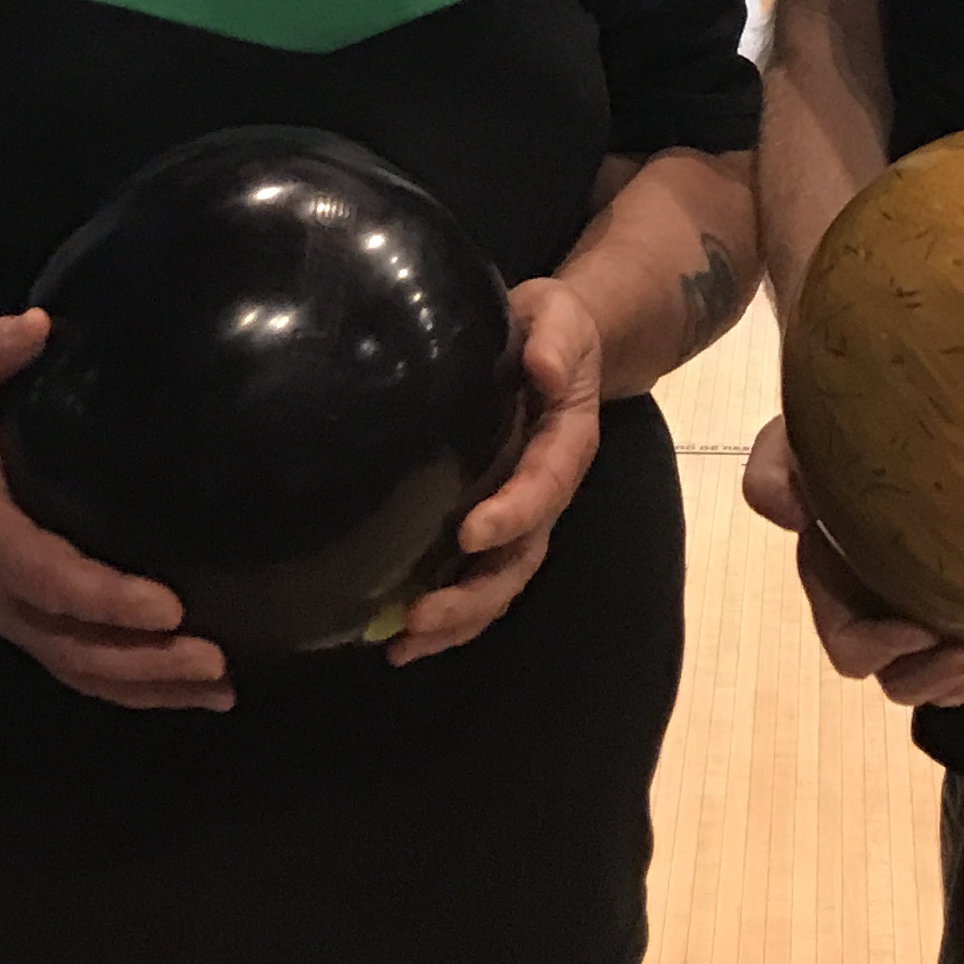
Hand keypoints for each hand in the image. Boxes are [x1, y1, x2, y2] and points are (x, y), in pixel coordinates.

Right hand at [0, 310, 233, 713]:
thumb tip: (37, 325)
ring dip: (148, 686)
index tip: (169, 606)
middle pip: (71, 647)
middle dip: (144, 661)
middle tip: (215, 662)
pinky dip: (131, 686)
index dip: (106, 600)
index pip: (48, 578)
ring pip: (78, 670)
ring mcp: (7, 615)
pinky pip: (76, 667)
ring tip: (221, 688)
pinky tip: (188, 689)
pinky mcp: (23, 621)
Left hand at [392, 278, 603, 663]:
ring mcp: (520, 516)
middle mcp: (545, 493)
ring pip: (498, 583)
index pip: (543, 486)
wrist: (559, 343)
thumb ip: (553, 339)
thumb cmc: (553, 328)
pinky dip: (446, 618)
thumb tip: (542, 364)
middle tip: (420, 615)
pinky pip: (475, 578)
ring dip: (456, 621)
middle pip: (520, 559)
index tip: (470, 533)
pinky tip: (398, 640)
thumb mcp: (558, 317)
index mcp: (565, 445)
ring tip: (403, 646)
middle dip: (473, 594)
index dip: (513, 514)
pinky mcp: (492, 523)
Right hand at [741, 415, 963, 710]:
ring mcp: (920, 610)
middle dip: (937, 676)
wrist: (897, 410)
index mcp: (835, 586)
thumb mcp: (795, 440)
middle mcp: (876, 609)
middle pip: (898, 678)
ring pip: (937, 681)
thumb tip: (789, 515)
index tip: (922, 627)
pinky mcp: (961, 606)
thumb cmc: (844, 429)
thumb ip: (773, 470)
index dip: (883, 650)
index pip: (851, 646)